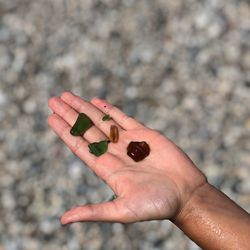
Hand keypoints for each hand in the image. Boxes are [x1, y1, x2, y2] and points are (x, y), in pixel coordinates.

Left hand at [48, 92, 206, 223]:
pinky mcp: (144, 134)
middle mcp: (114, 153)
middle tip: (53, 99)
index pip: (79, 146)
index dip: (64, 132)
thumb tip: (62, 221)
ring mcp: (128, 142)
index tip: (51, 117)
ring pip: (101, 121)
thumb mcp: (124, 211)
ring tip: (68, 95)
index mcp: (107, 169)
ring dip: (84, 108)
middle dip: (70, 114)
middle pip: (86, 130)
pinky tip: (96, 101)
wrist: (186, 194)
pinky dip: (109, 109)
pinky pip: (122, 118)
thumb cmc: (158, 205)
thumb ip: (94, 212)